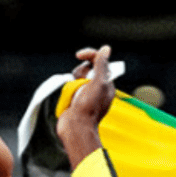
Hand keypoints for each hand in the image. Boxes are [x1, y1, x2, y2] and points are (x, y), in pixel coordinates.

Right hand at [57, 44, 113, 167]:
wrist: (75, 127)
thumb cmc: (88, 109)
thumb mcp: (98, 83)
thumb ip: (102, 66)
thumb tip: (106, 49)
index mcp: (106, 84)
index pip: (100, 61)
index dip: (90, 55)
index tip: (79, 55)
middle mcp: (97, 88)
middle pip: (87, 68)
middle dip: (81, 72)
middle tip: (80, 84)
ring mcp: (86, 93)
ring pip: (77, 76)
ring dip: (74, 82)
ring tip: (74, 94)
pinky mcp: (76, 98)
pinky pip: (71, 86)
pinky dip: (69, 89)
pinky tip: (69, 97)